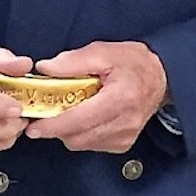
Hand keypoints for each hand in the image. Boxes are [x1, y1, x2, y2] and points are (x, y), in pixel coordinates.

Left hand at [24, 40, 167, 152]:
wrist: (160, 76)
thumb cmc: (133, 61)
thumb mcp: (103, 51)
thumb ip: (73, 60)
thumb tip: (46, 68)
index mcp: (120, 98)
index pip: (80, 120)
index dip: (54, 125)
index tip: (35, 126)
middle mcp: (124, 122)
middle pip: (78, 137)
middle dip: (57, 127)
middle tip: (45, 112)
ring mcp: (125, 136)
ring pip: (83, 143)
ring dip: (69, 130)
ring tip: (66, 108)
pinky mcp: (123, 143)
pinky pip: (93, 144)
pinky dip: (82, 132)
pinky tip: (84, 115)